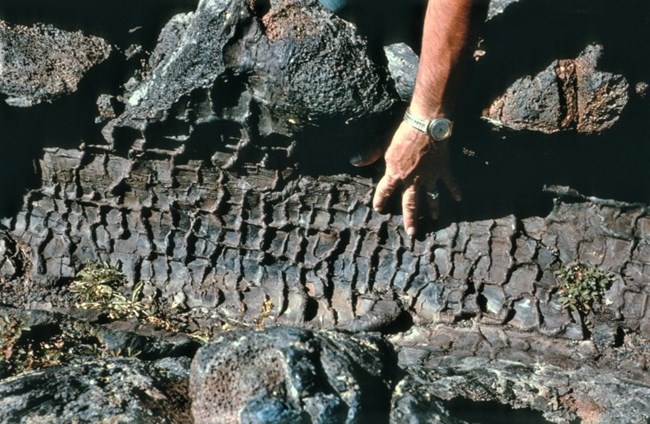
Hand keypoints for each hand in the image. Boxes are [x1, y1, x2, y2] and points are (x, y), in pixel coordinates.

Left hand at [362, 121, 461, 235]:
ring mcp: (429, 176)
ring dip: (433, 208)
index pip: (385, 191)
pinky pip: (449, 182)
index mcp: (396, 174)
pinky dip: (455, 190)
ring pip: (431, 197)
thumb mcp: (383, 144)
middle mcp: (412, 180)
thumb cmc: (403, 133)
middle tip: (412, 232)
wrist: (427, 125)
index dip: (380, 200)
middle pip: (410, 203)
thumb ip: (369, 154)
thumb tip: (354, 161)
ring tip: (434, 218)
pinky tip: (459, 198)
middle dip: (410, 218)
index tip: (379, 209)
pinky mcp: (442, 169)